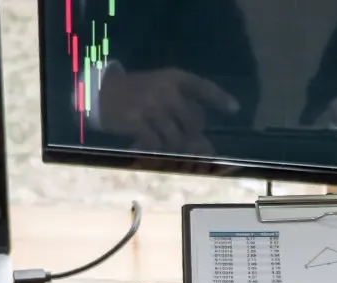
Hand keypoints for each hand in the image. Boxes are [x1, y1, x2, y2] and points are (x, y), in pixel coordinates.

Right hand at [100, 66, 238, 154]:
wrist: (101, 94)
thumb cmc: (136, 94)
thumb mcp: (160, 89)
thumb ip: (182, 108)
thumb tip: (206, 144)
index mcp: (174, 77)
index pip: (203, 87)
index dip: (220, 98)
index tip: (234, 109)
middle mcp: (165, 89)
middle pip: (192, 122)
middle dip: (191, 137)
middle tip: (185, 145)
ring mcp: (151, 105)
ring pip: (176, 138)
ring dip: (172, 147)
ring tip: (162, 145)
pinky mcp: (138, 121)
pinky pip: (156, 144)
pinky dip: (155, 150)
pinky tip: (147, 147)